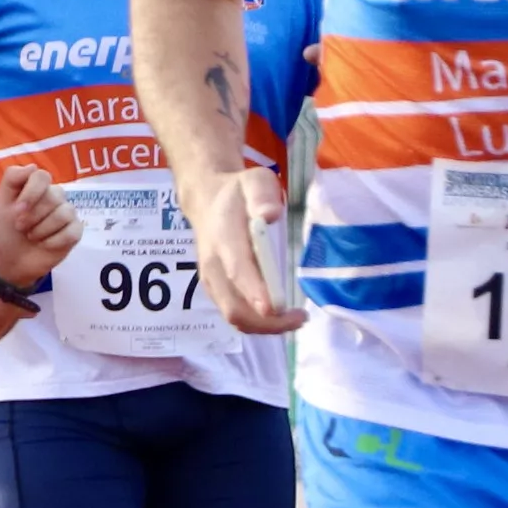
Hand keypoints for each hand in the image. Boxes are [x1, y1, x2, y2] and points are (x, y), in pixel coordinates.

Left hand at [0, 164, 79, 287]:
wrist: (11, 260)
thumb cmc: (6, 230)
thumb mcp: (1, 203)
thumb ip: (12, 179)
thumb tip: (33, 166)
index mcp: (36, 186)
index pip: (42, 176)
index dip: (31, 193)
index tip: (17, 210)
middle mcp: (54, 196)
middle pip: (54, 196)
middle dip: (33, 216)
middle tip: (20, 227)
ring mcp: (67, 213)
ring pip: (64, 213)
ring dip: (42, 229)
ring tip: (32, 237)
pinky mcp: (75, 231)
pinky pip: (72, 231)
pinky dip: (54, 241)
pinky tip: (45, 245)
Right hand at [183, 165, 300, 333]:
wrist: (207, 202)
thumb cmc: (237, 193)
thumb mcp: (254, 181)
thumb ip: (262, 195)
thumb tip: (270, 215)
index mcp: (223, 239)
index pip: (238, 271)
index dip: (255, 292)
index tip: (275, 308)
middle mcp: (213, 267)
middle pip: (235, 307)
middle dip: (267, 321)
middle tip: (300, 317)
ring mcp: (211, 282)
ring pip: (234, 317)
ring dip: (265, 326)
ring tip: (295, 319)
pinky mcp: (215, 290)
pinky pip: (234, 315)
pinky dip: (258, 323)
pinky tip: (279, 316)